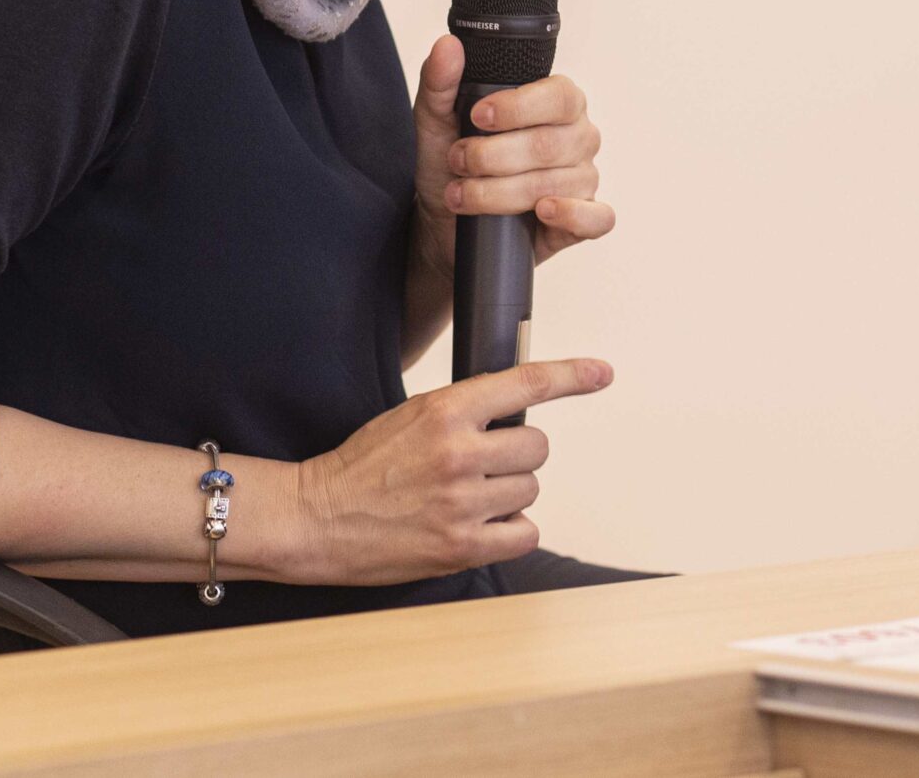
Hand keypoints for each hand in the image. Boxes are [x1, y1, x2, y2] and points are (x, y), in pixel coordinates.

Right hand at [286, 358, 613, 584]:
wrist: (316, 517)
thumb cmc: (363, 466)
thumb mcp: (412, 416)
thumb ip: (464, 411)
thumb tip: (517, 412)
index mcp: (445, 410)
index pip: (526, 383)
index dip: (573, 375)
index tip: (602, 372)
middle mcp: (459, 453)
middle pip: (537, 447)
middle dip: (516, 455)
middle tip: (481, 465)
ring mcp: (462, 503)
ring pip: (530, 490)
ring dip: (509, 494)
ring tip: (466, 498)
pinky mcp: (460, 547)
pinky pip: (524, 534)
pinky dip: (509, 532)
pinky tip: (479, 527)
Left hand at [411, 34, 615, 277]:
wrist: (445, 223)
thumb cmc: (451, 166)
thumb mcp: (437, 121)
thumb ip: (441, 82)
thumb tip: (448, 47)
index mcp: (557, 103)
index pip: (558, 96)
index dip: (518, 107)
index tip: (477, 116)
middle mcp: (577, 137)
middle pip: (549, 144)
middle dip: (493, 156)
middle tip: (457, 160)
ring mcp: (584, 179)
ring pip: (556, 185)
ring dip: (499, 193)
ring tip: (463, 194)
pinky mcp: (585, 219)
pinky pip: (597, 218)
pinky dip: (571, 215)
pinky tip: (541, 212)